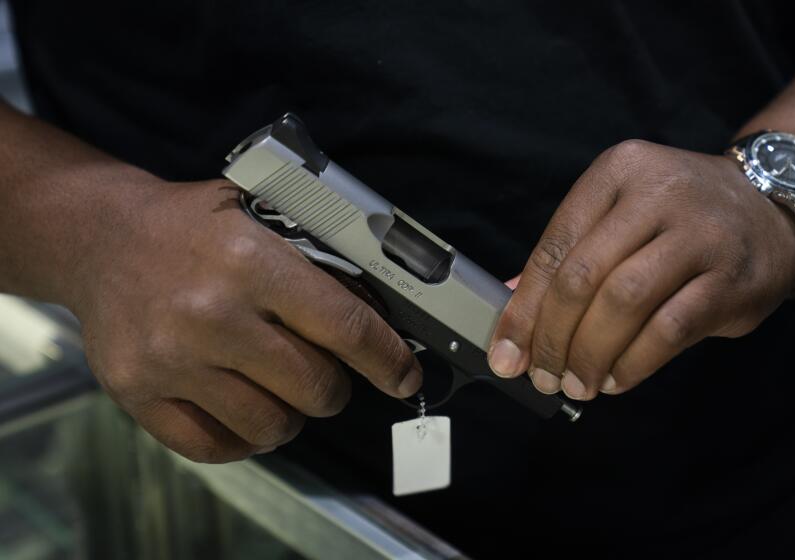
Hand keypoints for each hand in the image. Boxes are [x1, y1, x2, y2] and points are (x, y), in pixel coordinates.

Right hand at [71, 179, 420, 461]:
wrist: (100, 237)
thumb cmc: (192, 225)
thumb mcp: (261, 214)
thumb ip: (319, 258)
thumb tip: (383, 313)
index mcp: (251, 261)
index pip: (346, 327)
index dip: (387, 359)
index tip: (404, 377)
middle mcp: (212, 314)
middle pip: (316, 388)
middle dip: (334, 387)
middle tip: (325, 372)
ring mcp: (171, 360)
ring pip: (272, 427)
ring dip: (292, 415)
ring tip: (280, 387)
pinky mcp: (138, 393)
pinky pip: (216, 447)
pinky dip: (244, 437)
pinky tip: (244, 406)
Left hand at [489, 140, 794, 399]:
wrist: (769, 203)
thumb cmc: (675, 217)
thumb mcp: (618, 215)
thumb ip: (567, 257)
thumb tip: (508, 308)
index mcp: (616, 173)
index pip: (554, 248)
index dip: (523, 309)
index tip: (505, 354)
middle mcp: (656, 194)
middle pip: (583, 277)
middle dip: (553, 338)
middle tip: (543, 377)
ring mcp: (699, 233)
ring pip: (624, 303)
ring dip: (591, 354)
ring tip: (577, 384)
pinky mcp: (731, 276)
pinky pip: (669, 329)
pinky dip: (634, 362)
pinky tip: (616, 378)